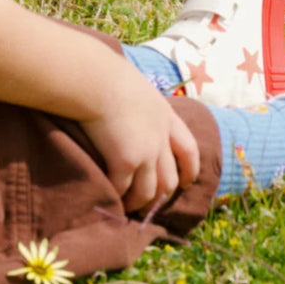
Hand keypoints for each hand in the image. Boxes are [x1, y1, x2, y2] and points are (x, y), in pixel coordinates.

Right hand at [81, 56, 200, 213]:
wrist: (94, 79)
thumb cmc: (106, 74)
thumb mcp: (136, 87)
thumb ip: (140, 104)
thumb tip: (127, 106)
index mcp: (165, 117)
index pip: (189, 150)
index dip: (190, 170)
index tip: (185, 182)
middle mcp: (160, 139)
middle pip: (170, 179)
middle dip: (161, 196)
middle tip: (150, 204)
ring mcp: (145, 153)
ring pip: (150, 192)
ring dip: (140, 204)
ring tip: (128, 208)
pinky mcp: (125, 162)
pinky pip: (123, 190)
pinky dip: (118, 197)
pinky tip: (109, 197)